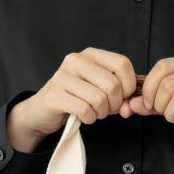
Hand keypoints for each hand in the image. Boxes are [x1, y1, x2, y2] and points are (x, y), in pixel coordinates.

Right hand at [7, 48, 137, 151]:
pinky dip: (90, 118)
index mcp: (90, 54)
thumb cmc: (76, 99)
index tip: (123, 97)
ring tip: (94, 113)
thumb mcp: (101, 90)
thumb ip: (120, 95)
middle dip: (115, 104)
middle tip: (107, 110)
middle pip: (112, 85)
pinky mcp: (55, 96)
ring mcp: (63, 77)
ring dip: (102, 113)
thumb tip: (131, 106)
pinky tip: (84, 117)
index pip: (122, 64)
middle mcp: (75, 60)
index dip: (129, 86)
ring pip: (100, 99)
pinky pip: (85, 110)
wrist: (42, 111)